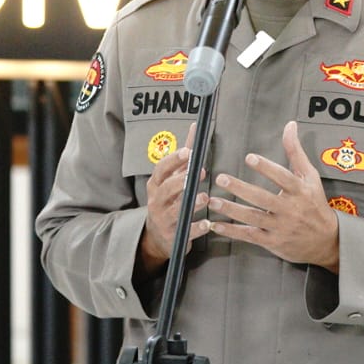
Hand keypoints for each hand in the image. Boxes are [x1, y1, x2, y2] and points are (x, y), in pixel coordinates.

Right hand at [139, 124, 209, 269]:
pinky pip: (185, 233)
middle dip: (181, 180)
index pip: (161, 170)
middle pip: (166, 189)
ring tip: (205, 196)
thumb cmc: (169, 200)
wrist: (157, 236)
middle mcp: (157, 201)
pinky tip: (207, 223)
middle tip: (199, 172)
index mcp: (156, 185)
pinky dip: (196, 228)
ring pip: (175, 211)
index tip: (187, 152)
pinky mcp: (173, 237)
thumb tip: (195, 127)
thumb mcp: (171, 178)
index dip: (173, 161)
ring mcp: (164, 220)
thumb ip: (184, 155)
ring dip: (191, 203)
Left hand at [208, 121, 340, 270]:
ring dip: (231, 210)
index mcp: (299, 191)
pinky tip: (215, 224)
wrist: (326, 240)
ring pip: (253, 218)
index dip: (266, 168)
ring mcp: (280, 227)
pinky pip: (249, 236)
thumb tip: (290, 125)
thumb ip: (295, 151)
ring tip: (213, 200)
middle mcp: (290, 209)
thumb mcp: (310, 176)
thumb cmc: (315, 203)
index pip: (282, 177)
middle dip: (241, 189)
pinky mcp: (272, 241)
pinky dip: (231, 231)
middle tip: (221, 178)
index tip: (250, 157)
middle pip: (263, 198)